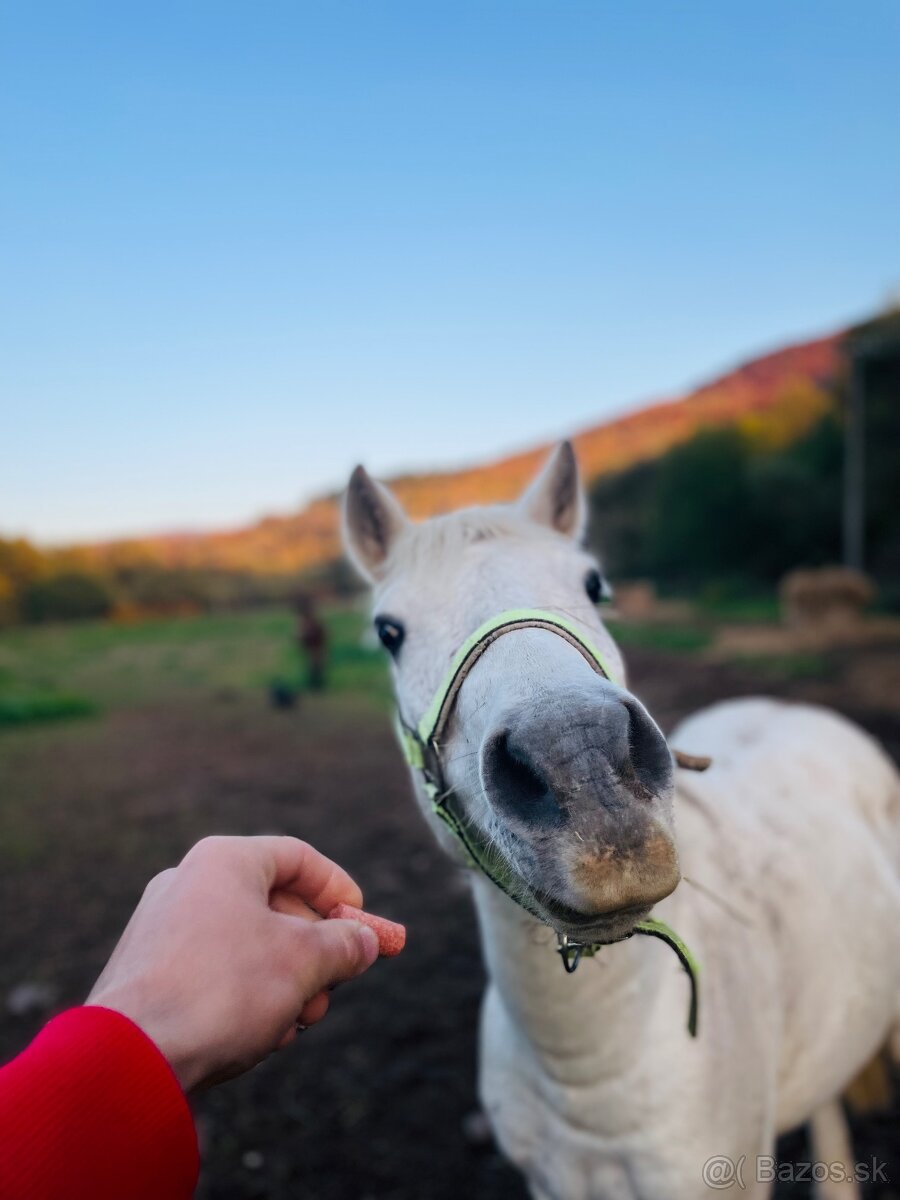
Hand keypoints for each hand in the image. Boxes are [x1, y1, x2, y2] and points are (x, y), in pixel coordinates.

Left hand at [86, 835, 378, 1091]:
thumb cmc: (223, 991)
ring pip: (246, 946)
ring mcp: (162, 928)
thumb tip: (365, 941)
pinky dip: (246, 999)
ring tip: (295, 1023)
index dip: (339, 891)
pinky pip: (214, 974)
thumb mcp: (305, 961)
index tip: (364, 926)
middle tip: (334, 987)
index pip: (299, 858)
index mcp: (224, 861)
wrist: (131, 1057)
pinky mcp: (148, 973)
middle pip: (274, 905)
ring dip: (284, 982)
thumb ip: (345, 944)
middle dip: (314, 951)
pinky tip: (258, 1037)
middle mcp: (187, 883)